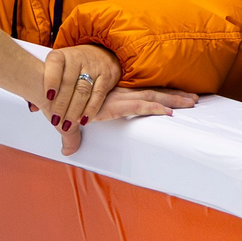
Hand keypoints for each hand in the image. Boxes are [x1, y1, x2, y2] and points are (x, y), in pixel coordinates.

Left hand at [41, 44, 120, 134]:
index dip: (51, 80)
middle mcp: (77, 59)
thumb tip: (33, 107)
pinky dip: (91, 109)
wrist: (101, 53)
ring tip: (68, 124)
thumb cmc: (73, 65)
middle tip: (56, 119)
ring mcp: (93, 67)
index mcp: (61, 56)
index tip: (48, 97)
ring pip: (83, 90)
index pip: (55, 65)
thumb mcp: (57, 69)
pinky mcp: (106, 76)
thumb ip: (45, 86)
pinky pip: (98, 94)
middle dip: (61, 103)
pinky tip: (84, 120)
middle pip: (68, 82)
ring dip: (74, 110)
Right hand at [58, 83, 198, 156]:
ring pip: (152, 97)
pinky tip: (170, 112)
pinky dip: (155, 108)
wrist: (46, 89)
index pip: (141, 94)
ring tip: (192, 102)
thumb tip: (67, 151)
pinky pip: (139, 106)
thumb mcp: (68, 123)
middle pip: (153, 93)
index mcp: (112, 96)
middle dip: (175, 96)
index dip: (159, 96)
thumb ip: (72, 135)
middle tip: (195, 99)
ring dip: (173, 100)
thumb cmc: (55, 102)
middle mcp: (118, 94)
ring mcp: (117, 98)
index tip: (176, 97)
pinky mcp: (113, 105)